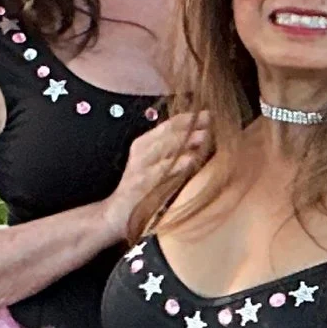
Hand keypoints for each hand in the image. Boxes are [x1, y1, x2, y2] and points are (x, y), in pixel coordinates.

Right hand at [101, 110, 212, 238]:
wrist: (116, 213)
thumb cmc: (142, 189)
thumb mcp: (155, 165)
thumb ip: (172, 151)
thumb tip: (201, 138)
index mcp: (144, 143)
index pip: (168, 125)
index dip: (189, 118)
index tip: (208, 114)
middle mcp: (141, 151)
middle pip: (168, 133)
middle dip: (190, 126)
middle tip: (211, 121)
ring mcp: (141, 167)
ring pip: (165, 148)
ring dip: (186, 141)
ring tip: (205, 135)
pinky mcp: (141, 184)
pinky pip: (162, 172)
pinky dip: (177, 164)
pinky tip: (191, 160)